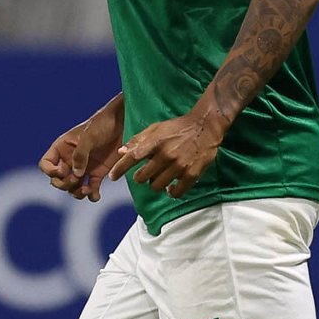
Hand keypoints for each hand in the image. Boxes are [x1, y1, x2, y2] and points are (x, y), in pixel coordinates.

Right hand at [39, 99, 123, 201]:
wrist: (122, 123)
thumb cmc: (102, 124)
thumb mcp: (89, 136)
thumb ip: (80, 154)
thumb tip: (76, 173)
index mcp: (62, 149)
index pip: (46, 164)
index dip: (50, 171)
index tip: (62, 171)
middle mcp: (70, 160)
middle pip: (58, 180)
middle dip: (64, 184)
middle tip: (76, 180)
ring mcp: (83, 168)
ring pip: (73, 188)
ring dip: (77, 193)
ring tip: (87, 190)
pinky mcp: (97, 174)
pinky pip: (90, 189)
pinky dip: (92, 196)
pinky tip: (95, 196)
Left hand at [108, 107, 226, 198]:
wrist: (206, 126)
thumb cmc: (179, 127)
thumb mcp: (157, 128)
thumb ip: (138, 140)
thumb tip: (121, 152)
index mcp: (156, 142)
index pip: (132, 157)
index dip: (120, 168)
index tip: (113, 176)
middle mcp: (166, 155)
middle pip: (142, 177)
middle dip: (140, 177)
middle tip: (146, 173)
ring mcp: (179, 166)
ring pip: (156, 186)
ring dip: (155, 184)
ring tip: (160, 178)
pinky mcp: (191, 174)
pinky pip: (176, 193)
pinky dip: (171, 192)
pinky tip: (171, 188)